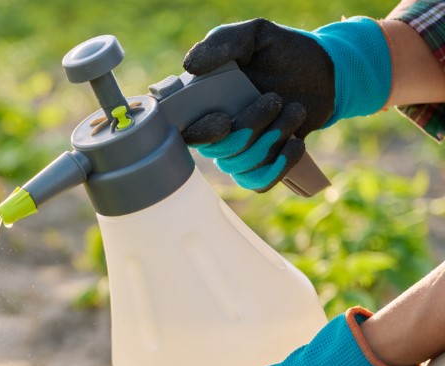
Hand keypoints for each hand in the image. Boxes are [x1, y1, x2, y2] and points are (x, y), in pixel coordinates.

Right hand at [182, 17, 391, 191]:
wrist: (325, 70)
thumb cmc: (284, 51)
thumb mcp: (255, 34)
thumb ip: (221, 41)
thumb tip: (190, 67)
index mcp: (206, 103)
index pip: (187, 133)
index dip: (202, 134)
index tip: (224, 121)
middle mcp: (218, 131)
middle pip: (220, 152)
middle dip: (251, 127)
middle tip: (277, 99)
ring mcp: (241, 151)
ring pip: (243, 166)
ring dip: (274, 138)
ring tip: (295, 110)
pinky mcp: (264, 164)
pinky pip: (259, 184)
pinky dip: (280, 167)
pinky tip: (296, 142)